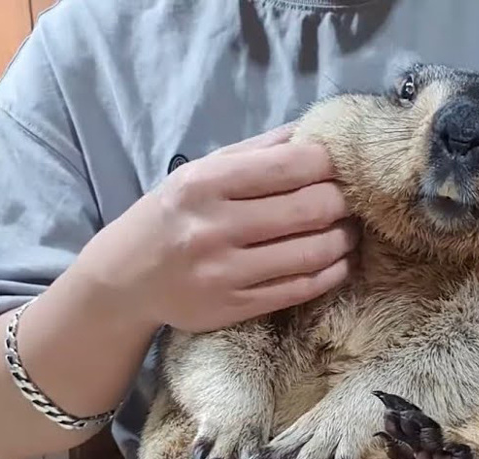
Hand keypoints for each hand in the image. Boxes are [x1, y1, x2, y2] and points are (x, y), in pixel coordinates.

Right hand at [79, 123, 357, 332]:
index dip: (330, 163)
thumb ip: (258, 151)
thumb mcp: (201, 171)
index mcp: (205, 183)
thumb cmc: (173, 215)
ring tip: (349, 229)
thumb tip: (315, 130)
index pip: (291, 166)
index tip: (343, 165)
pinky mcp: (236, 307)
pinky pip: (302, 289)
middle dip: (344, 201)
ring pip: (313, 252)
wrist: (125, 279)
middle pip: (310, 209)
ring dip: (345, 238)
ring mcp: (225, 272)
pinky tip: (339, 260)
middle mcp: (214, 227)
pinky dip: (333, 272)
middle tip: (353, 199)